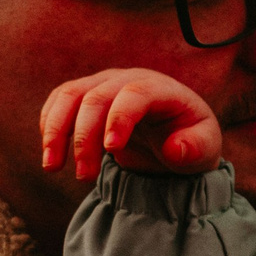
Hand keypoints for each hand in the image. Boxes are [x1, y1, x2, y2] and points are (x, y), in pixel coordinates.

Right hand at [39, 68, 222, 180]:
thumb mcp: (206, 149)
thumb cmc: (191, 140)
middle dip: (84, 137)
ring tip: (51, 167)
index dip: (119, 118)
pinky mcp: (85, 95)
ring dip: (55, 130)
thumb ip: (195, 148)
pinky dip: (50, 125)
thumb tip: (174, 149)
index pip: (135, 94)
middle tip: (84, 176)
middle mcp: (128, 80)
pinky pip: (60, 101)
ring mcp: (103, 84)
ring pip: (70, 96)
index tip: (110, 150)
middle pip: (96, 97)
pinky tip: (51, 153)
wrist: (174, 133)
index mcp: (160, 88)